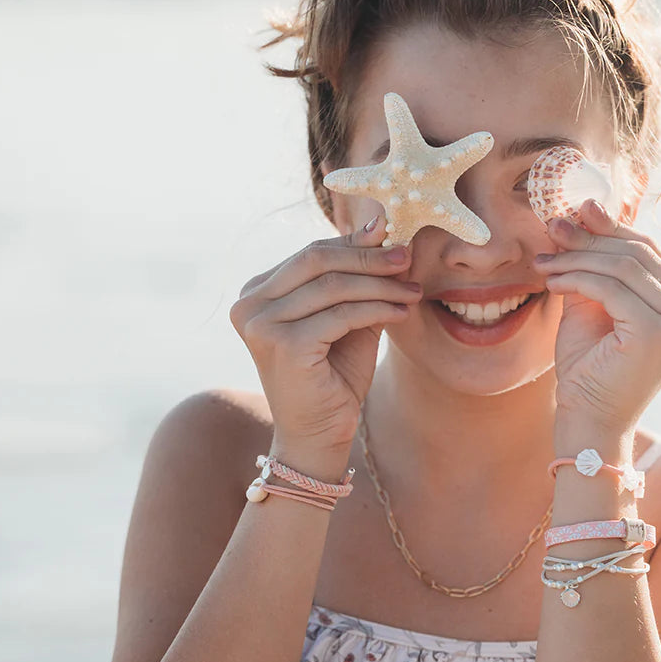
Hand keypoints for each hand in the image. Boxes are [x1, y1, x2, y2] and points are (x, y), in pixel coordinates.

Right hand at [229, 215, 422, 450]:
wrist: (320, 435)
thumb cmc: (333, 374)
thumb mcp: (346, 316)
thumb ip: (357, 277)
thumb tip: (380, 226)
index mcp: (256, 292)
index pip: (311, 253)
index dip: (355, 245)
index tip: (395, 240)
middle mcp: (248, 304)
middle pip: (318, 261)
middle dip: (368, 258)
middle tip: (407, 258)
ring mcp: (260, 324)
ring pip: (333, 287)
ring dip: (380, 285)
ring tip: (412, 290)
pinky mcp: (282, 345)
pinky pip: (341, 314)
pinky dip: (377, 309)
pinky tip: (401, 312)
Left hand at [534, 199, 660, 433]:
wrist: (587, 420)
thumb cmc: (590, 365)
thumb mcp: (594, 302)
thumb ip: (596, 261)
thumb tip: (587, 206)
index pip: (649, 252)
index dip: (608, 228)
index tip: (570, 216)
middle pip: (639, 254)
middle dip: (590, 239)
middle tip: (552, 231)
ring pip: (623, 267)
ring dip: (577, 258)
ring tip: (544, 262)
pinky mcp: (659, 333)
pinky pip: (610, 287)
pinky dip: (576, 278)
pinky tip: (551, 282)